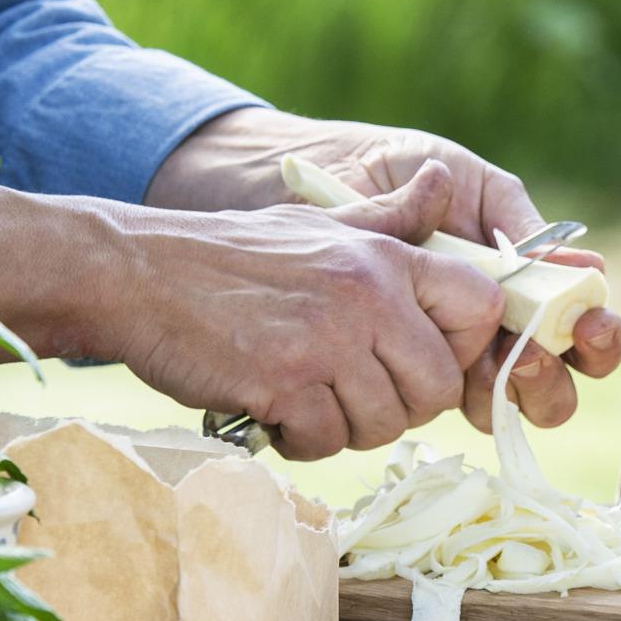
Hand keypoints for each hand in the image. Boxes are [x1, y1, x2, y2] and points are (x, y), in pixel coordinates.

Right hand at [144, 108, 620, 428]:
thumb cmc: (234, 256)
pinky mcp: (284, 385)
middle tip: (352, 395)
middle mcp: (368, 296)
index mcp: (385, 257)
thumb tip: (442, 178)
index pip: (482, 304)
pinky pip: (326, 442)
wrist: (138, 275)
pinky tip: (274, 409)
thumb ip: (391, 217)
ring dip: (346, 427)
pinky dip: (302, 440)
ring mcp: (327, 342)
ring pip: (384, 424)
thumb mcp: (321, 224)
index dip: (464, 346)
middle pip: (439, 387)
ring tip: (307, 398)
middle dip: (402, 405)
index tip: (423, 359)